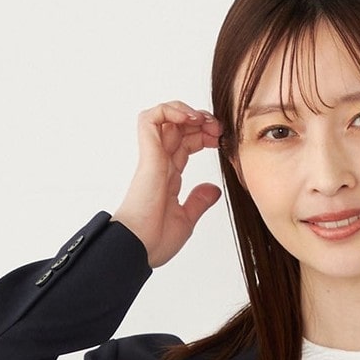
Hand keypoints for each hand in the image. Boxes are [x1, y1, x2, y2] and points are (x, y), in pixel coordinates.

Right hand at [111, 101, 224, 269]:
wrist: (139, 248)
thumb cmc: (154, 240)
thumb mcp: (186, 220)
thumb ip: (198, 202)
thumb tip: (213, 190)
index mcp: (168, 176)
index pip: (184, 143)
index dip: (202, 135)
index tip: (220, 141)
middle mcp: (159, 163)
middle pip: (178, 127)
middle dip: (200, 120)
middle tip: (217, 129)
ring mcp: (153, 158)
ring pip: (163, 116)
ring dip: (184, 111)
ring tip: (202, 120)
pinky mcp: (148, 156)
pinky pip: (151, 119)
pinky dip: (169, 111)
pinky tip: (188, 119)